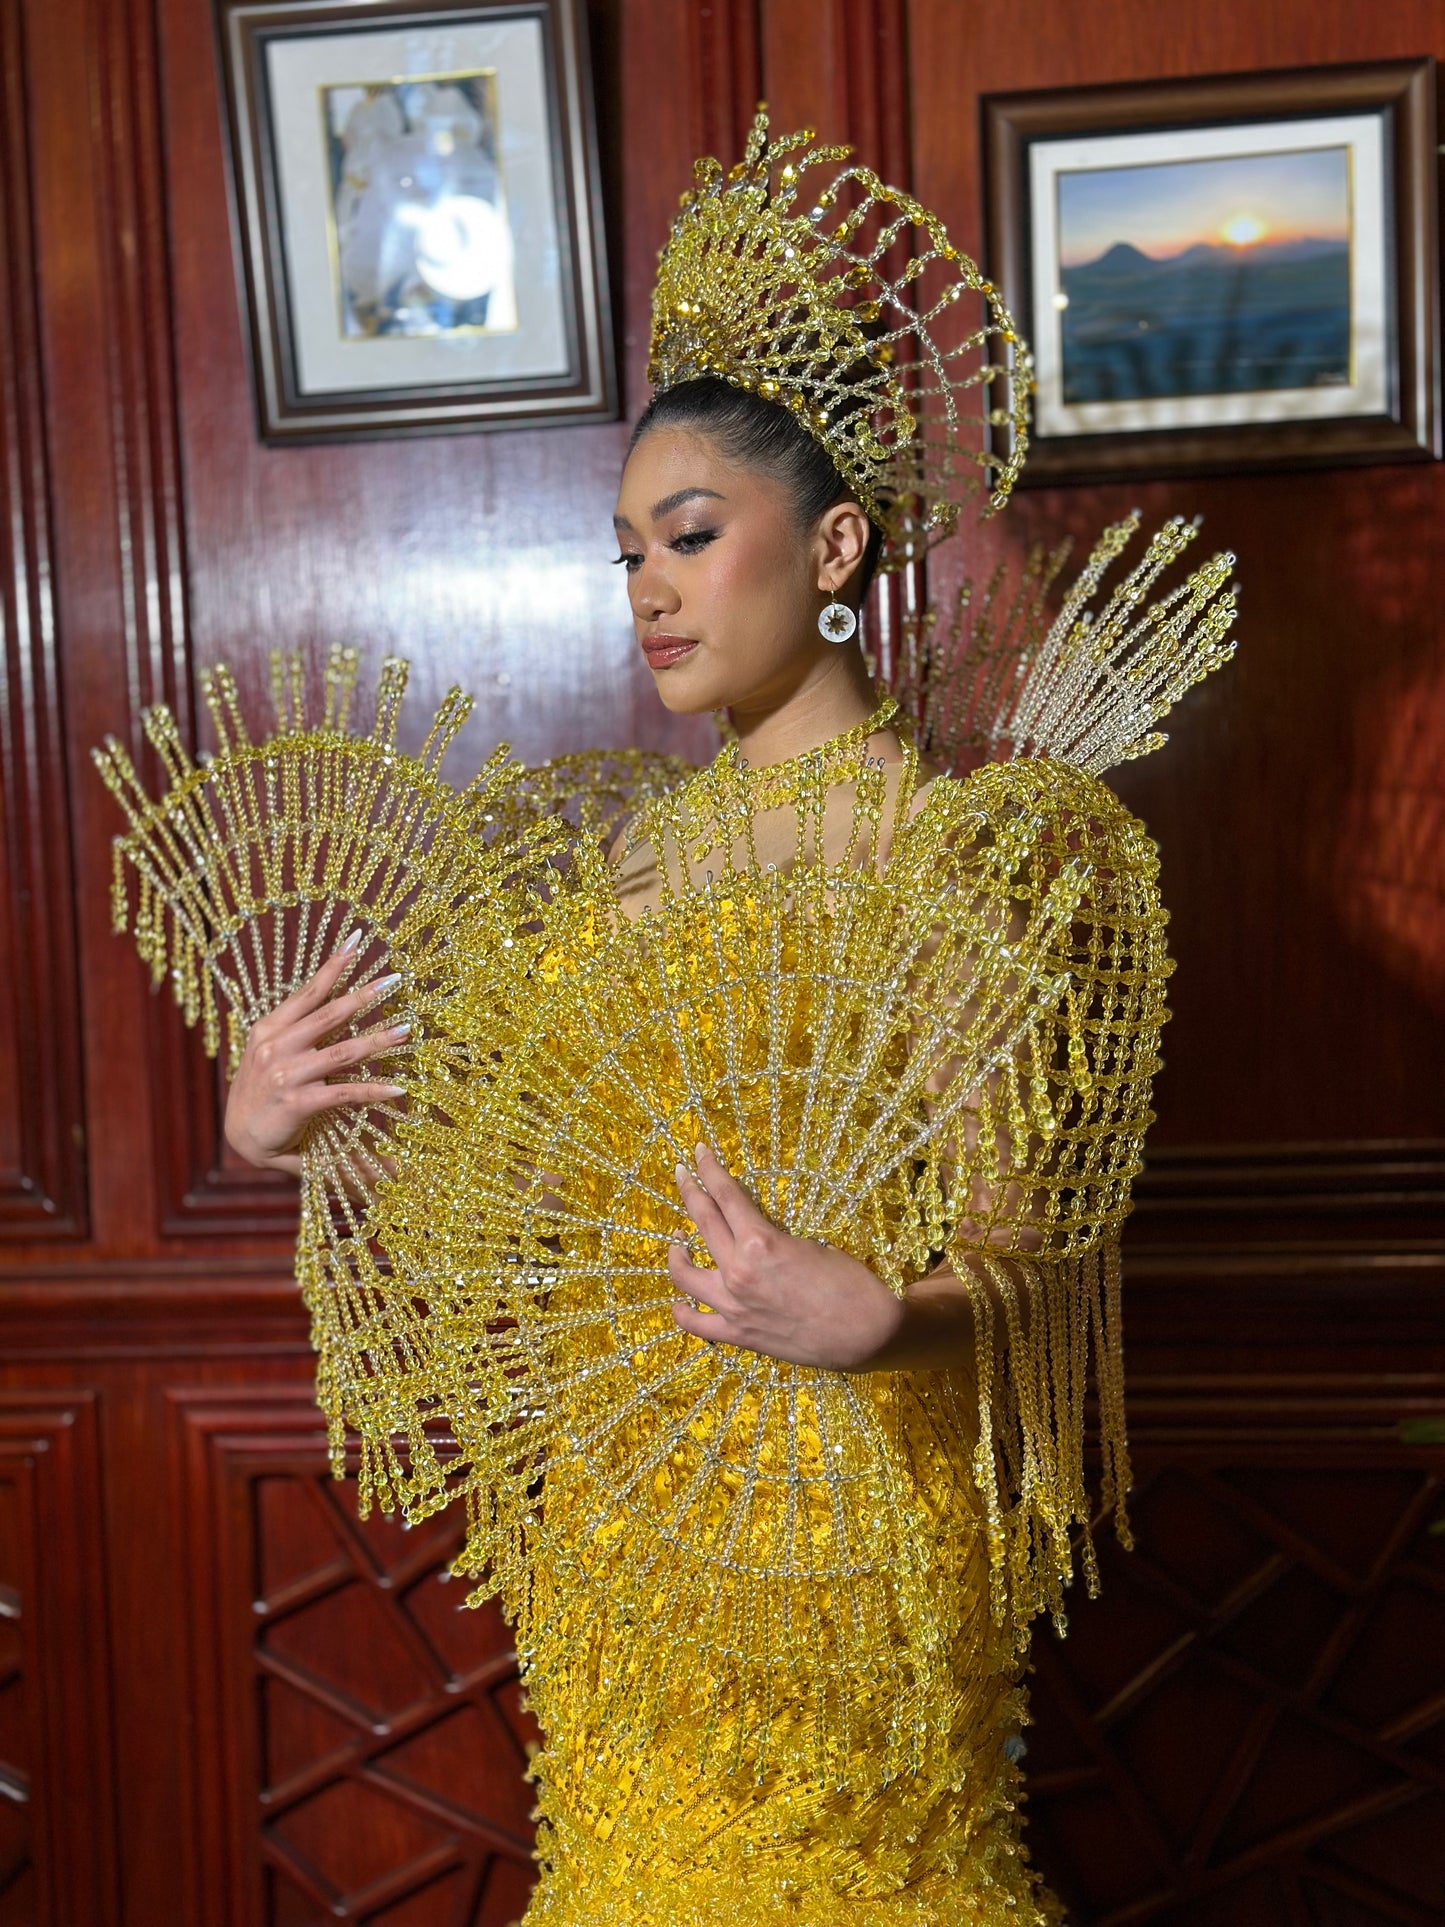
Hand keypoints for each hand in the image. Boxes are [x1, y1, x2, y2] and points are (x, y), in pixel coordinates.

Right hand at [223, 935, 407, 1171]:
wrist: (242, 1137)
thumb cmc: (265, 1092)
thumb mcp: (275, 1052)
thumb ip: (303, 1029)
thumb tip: (343, 1005)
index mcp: (270, 1028)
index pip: (308, 991)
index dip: (334, 965)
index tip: (356, 939)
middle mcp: (275, 1046)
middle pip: (330, 1014)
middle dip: (365, 995)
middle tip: (395, 979)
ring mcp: (284, 1074)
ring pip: (342, 1051)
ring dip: (378, 1040)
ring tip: (407, 1030)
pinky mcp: (296, 1102)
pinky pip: (344, 1093)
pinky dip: (374, 1091)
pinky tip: (398, 1089)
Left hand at [668, 1144, 906, 1370]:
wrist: (866, 1335)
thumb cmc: (851, 1284)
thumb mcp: (813, 1244)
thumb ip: (774, 1238)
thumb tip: (757, 1234)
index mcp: (760, 1242)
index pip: (725, 1194)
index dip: (709, 1168)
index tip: (699, 1151)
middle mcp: (738, 1271)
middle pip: (702, 1221)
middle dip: (689, 1190)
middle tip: (681, 1173)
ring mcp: (733, 1305)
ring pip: (683, 1274)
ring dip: (675, 1251)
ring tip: (676, 1239)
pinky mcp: (737, 1334)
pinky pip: (695, 1324)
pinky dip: (683, 1312)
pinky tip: (680, 1302)